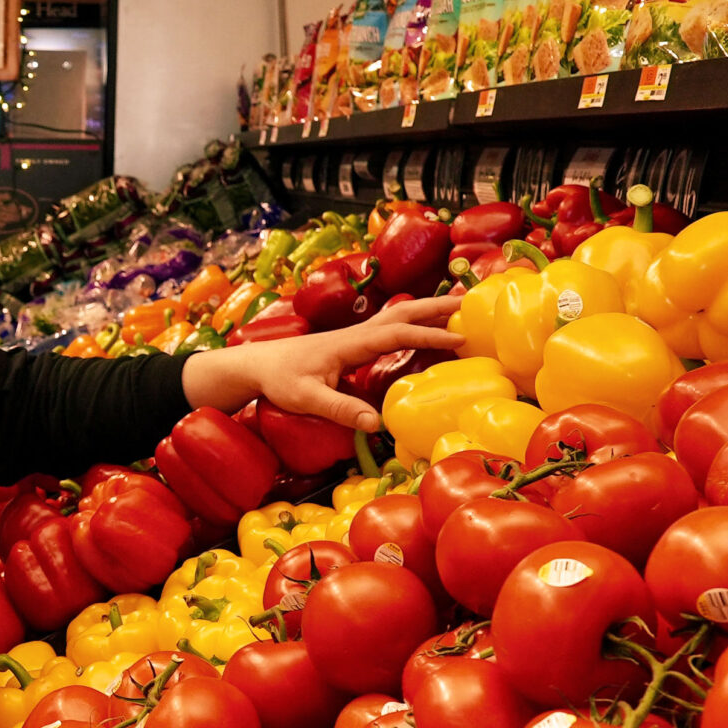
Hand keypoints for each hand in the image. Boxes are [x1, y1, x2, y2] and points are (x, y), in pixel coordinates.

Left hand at [182, 296, 464, 431]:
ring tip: (456, 307)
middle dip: (436, 308)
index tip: (459, 336)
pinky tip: (421, 328)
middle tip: (470, 304)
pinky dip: (411, 322)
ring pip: (396, 316)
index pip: (397, 333)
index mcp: (350, 343)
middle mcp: (356, 333)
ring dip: (425, 310)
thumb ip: (340, 409)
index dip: (429, 333)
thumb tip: (375, 423)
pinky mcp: (351, 342)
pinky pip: (389, 327)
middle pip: (402, 313)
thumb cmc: (279, 380)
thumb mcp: (307, 399)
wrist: (257, 364)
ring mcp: (354, 336)